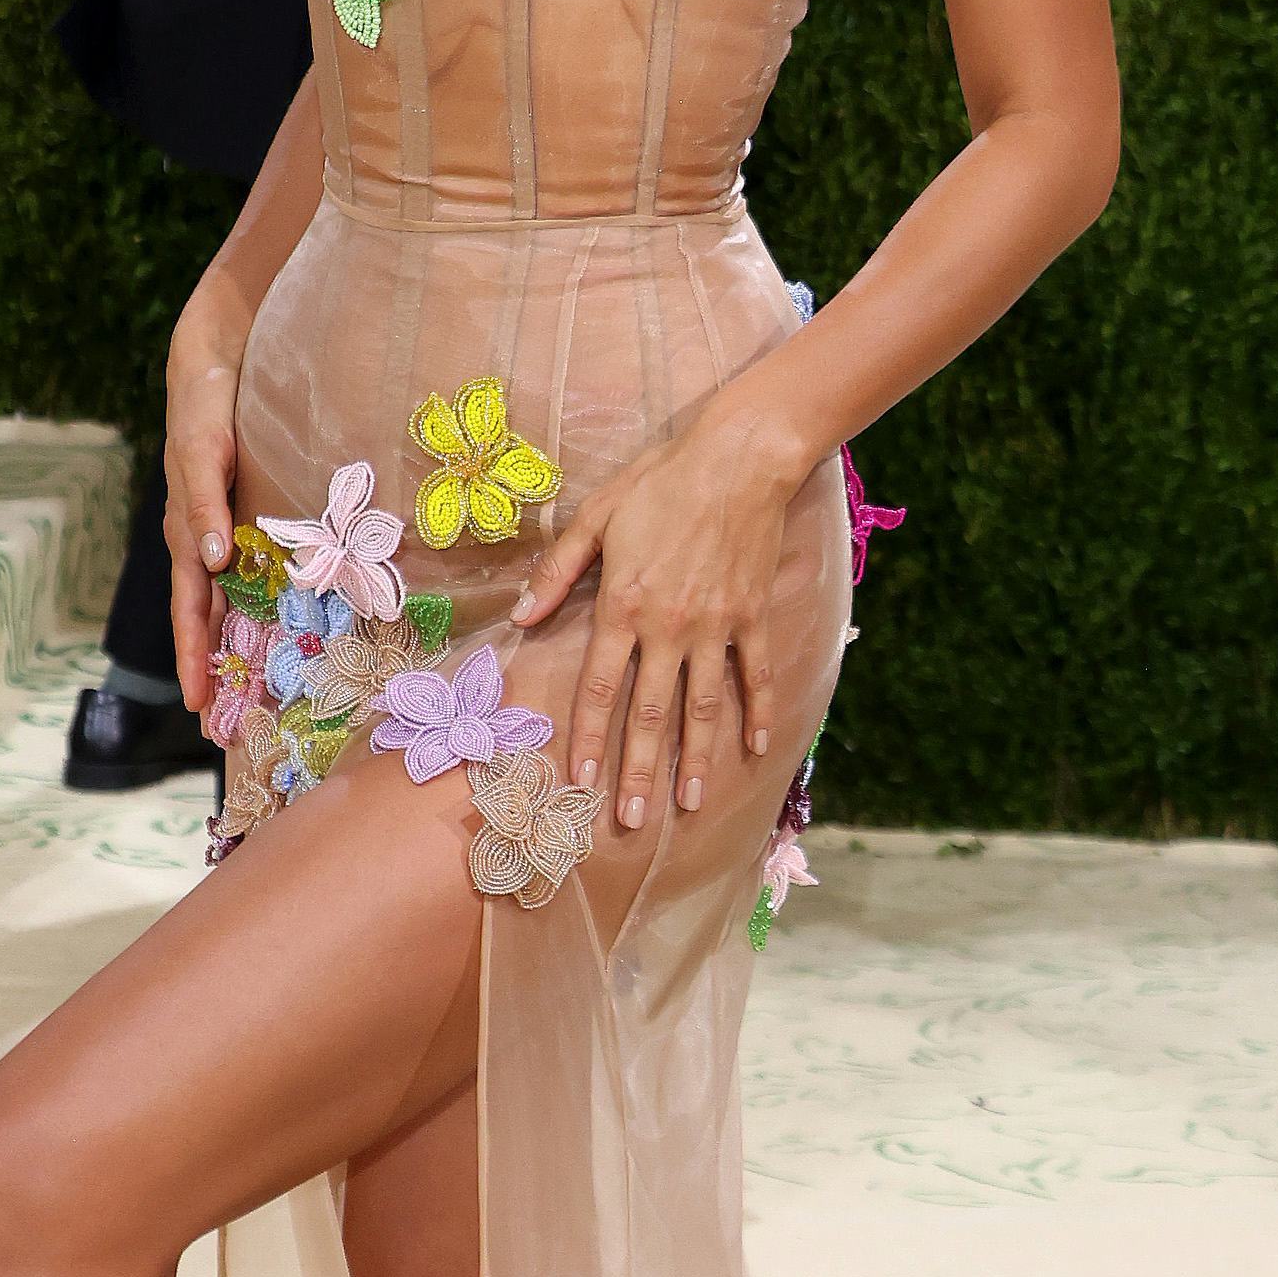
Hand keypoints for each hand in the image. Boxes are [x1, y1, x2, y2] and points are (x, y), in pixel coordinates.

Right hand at [161, 281, 253, 714]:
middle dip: (215, 674)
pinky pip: (261, 576)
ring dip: (242, 653)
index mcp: (190, 536)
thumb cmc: (202, 406)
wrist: (216, 361)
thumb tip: (211, 560)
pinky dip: (267, 611)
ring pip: (236, 606)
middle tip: (223, 733)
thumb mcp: (199, 451)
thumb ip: (202, 502)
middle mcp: (210, 544)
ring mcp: (232, 535)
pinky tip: (291, 635)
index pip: (191, 611)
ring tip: (255, 701)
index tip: (198, 706)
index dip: (194, 658)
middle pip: (211, 622)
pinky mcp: (253, 520)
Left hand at [512, 395, 799, 836]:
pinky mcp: (752, 617)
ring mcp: (716, 627)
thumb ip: (557, 572)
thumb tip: (521, 619)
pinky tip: (754, 748)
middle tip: (632, 818)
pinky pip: (754, 675)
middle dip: (640, 770)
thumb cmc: (660, 481)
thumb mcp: (595, 517)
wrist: (739, 458)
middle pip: (651, 712)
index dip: (588, 736)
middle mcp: (669, 627)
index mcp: (624, 605)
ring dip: (696, 758)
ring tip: (690, 803)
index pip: (599, 687)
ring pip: (703, 706)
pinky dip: (756, 712)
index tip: (580, 779)